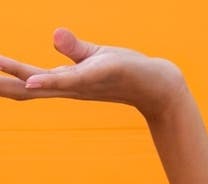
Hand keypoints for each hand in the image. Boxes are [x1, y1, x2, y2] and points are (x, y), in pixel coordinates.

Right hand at [0, 28, 186, 119]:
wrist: (157, 85)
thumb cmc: (125, 72)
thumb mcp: (93, 57)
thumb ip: (71, 47)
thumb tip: (55, 35)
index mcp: (63, 82)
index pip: (24, 82)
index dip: (1, 80)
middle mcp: (69, 87)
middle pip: (24, 89)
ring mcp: (81, 84)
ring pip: (41, 85)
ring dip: (13, 81)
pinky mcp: (97, 77)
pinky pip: (70, 80)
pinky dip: (50, 82)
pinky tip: (32, 83)